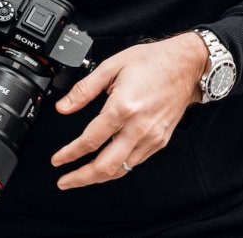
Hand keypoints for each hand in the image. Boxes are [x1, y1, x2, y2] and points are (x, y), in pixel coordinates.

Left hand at [51, 32, 208, 189]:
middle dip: (81, 178)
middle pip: (105, 166)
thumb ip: (84, 89)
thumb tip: (63, 107)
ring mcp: (151, 137)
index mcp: (123, 107)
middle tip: (64, 181)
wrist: (185, 65)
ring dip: (98, 177)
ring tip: (81, 177)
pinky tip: (107, 164)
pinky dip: (118, 169)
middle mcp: (138, 127)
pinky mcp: (160, 141)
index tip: (57, 159)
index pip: (91, 140)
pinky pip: (135, 162)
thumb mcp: (112, 66)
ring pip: (121, 170)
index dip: (70, 154)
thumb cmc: (152, 61)